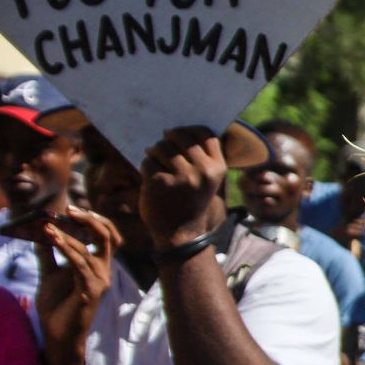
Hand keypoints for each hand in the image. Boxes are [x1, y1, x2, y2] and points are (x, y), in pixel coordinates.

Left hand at [35, 207, 118, 363]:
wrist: (56, 335)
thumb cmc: (57, 307)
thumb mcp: (49, 274)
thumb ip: (47, 254)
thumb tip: (38, 231)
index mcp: (97, 265)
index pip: (107, 236)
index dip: (94, 219)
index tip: (72, 210)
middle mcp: (103, 271)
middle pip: (108, 236)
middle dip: (90, 219)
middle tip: (69, 209)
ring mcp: (99, 281)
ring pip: (88, 249)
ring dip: (66, 235)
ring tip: (47, 226)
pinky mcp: (90, 291)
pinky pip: (79, 264)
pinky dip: (65, 249)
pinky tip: (51, 239)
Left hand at [140, 126, 228, 248]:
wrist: (181, 235)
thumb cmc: (192, 203)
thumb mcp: (207, 181)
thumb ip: (203, 158)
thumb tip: (181, 130)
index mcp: (217, 168)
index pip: (205, 134)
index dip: (189, 130)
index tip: (178, 135)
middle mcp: (202, 171)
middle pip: (180, 137)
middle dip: (167, 140)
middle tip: (162, 147)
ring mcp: (181, 177)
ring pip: (161, 147)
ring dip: (154, 152)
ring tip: (156, 162)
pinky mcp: (160, 183)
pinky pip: (148, 162)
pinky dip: (146, 167)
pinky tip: (151, 177)